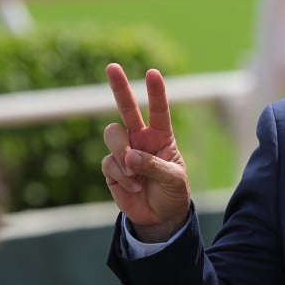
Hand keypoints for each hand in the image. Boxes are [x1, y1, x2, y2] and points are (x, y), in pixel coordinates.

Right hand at [101, 64, 190, 242]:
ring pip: (113, 135)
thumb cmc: (173, 193)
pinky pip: (110, 162)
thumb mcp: (174, 180)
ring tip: (136, 174)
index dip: (156, 93)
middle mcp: (141, 139)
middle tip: (112, 66)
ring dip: (123, 153)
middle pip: (127, 109)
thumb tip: (130, 156)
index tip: (154, 73)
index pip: (159, 111)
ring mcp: (124, 152)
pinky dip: (122, 174)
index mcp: (162, 137)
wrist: (160, 217)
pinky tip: (133, 186)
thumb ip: (154, 166)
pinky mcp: (112, 168)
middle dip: (120, 88)